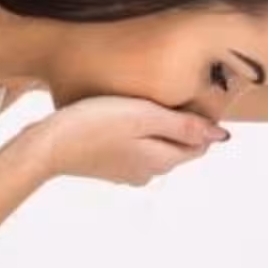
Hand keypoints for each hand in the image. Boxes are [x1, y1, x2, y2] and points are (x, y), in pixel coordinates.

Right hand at [32, 95, 228, 185]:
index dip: (200, 121)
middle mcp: (148, 173)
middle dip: (178, 124)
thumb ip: (183, 126)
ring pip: (153, 147)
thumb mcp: (144, 117)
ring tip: (139, 101)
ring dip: (153, 128)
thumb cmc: (94, 125)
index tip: (188, 96)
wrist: (46, 146)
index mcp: (162, 161)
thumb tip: (221, 136)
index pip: (199, 145)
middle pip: (176, 146)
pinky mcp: (106, 167)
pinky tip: (118, 116)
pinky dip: (133, 133)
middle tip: (163, 94)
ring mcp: (126, 172)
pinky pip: (131, 148)